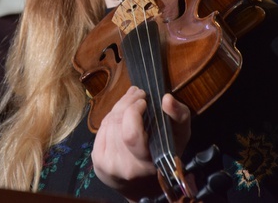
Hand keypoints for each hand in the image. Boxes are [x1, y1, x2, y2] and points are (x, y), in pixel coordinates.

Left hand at [92, 86, 190, 200]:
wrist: (144, 184)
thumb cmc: (166, 154)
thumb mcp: (180, 135)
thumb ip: (179, 115)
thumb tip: (166, 98)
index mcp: (147, 164)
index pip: (131, 134)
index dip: (133, 112)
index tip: (143, 100)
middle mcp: (124, 167)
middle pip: (118, 123)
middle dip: (126, 102)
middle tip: (137, 93)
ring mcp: (107, 164)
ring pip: (108, 123)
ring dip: (119, 107)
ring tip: (130, 100)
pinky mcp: (97, 160)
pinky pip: (101, 129)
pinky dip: (110, 117)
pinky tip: (120, 115)